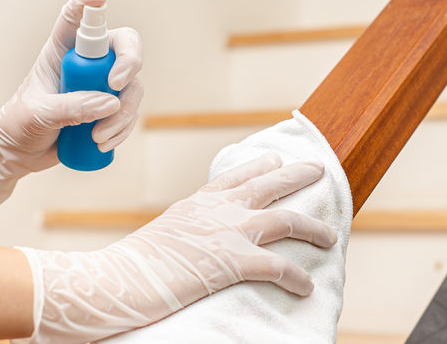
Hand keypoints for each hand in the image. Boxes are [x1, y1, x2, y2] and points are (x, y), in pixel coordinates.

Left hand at [0, 0, 144, 209]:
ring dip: (123, 113)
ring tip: (98, 138)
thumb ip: (72, 107)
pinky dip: (123, 129)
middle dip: (129, 62)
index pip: (75, 19)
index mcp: (61, 51)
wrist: (19, 152)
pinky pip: (131, 112)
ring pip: (133, 86)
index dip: (88, 3)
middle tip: (116, 85)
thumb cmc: (19, 124)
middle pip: (123, 46)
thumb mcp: (39, 113)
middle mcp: (87, 63)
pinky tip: (103, 144)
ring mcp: (101, 85)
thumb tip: (111, 103)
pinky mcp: (110, 109)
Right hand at [15, 154, 337, 343]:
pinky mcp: (233, 262)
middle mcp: (218, 209)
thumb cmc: (130, 266)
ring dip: (313, 228)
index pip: (235, 176)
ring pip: (286, 220)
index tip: (275, 158)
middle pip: (270, 184)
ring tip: (330, 236)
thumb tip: (196, 238)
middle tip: (319, 168)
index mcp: (198, 202)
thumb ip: (187, 229)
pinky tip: (306, 287)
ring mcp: (228, 232)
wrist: (116, 280)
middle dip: (298, 175)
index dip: (259, 165)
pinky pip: (279, 267)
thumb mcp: (163, 235)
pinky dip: (297, 278)